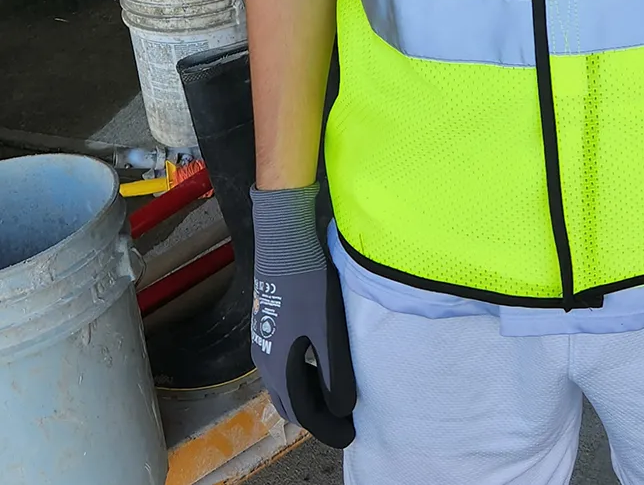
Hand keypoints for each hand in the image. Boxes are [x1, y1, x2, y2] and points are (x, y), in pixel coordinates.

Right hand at [250, 184, 355, 448]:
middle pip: (289, 402)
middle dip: (315, 417)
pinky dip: (300, 377)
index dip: (327, 427)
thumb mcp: (326, 329)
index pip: (302, 412)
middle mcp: (264, 361)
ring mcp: (262, 342)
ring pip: (283, 384)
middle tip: (342, 421)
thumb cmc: (307, 283)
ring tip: (333, 397)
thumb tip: (342, 408)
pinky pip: (281, 366)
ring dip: (307, 396)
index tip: (349, 436)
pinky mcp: (267, 326)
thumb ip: (334, 372)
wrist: (282, 240)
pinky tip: (316, 366)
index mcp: (278, 366)